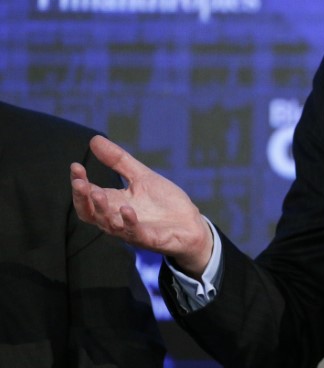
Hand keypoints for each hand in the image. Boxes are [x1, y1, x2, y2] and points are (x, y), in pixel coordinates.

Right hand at [71, 135, 212, 277]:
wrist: (191, 224)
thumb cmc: (164, 203)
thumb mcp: (142, 177)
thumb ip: (119, 161)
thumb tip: (94, 139)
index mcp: (115, 203)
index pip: (88, 194)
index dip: (80, 182)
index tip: (76, 166)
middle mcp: (118, 219)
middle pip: (91, 213)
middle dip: (82, 198)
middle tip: (79, 183)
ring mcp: (132, 231)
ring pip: (109, 225)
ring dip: (102, 210)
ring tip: (96, 193)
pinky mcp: (150, 239)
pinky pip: (135, 233)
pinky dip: (129, 222)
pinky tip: (127, 209)